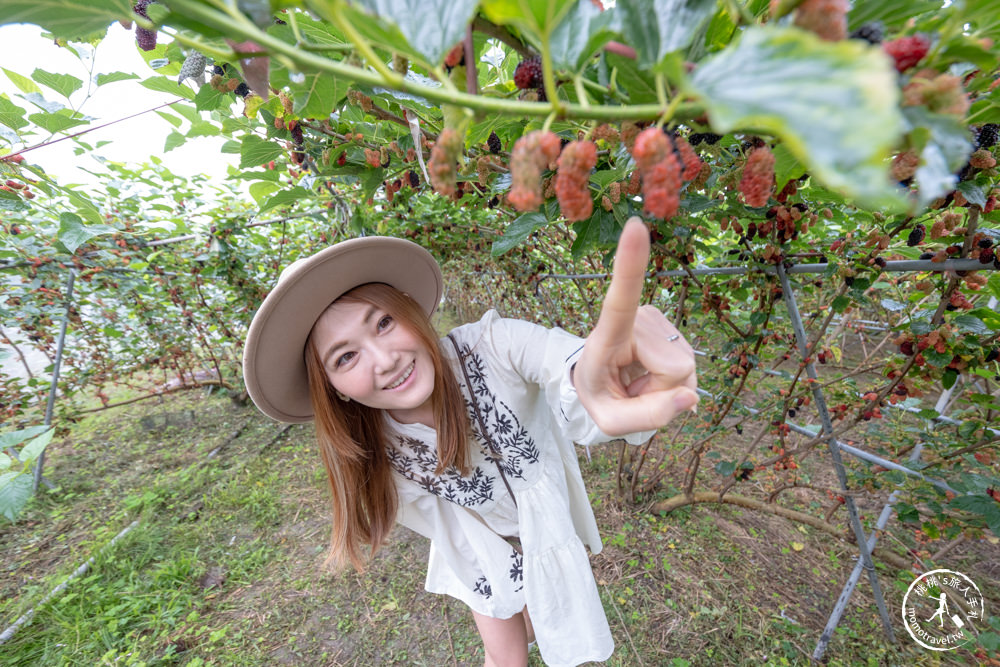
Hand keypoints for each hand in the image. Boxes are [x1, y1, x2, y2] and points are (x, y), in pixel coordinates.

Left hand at [573, 217, 697, 435]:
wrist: (597, 381)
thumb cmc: (597, 394)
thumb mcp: (609, 421)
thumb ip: (646, 418)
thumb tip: (691, 397)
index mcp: (608, 333)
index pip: (620, 298)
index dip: (631, 264)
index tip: (636, 227)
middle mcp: (637, 319)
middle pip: (675, 370)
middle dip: (659, 392)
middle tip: (631, 388)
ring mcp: (656, 319)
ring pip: (686, 371)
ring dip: (663, 387)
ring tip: (637, 380)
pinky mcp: (669, 325)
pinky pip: (689, 367)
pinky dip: (672, 382)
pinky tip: (650, 375)